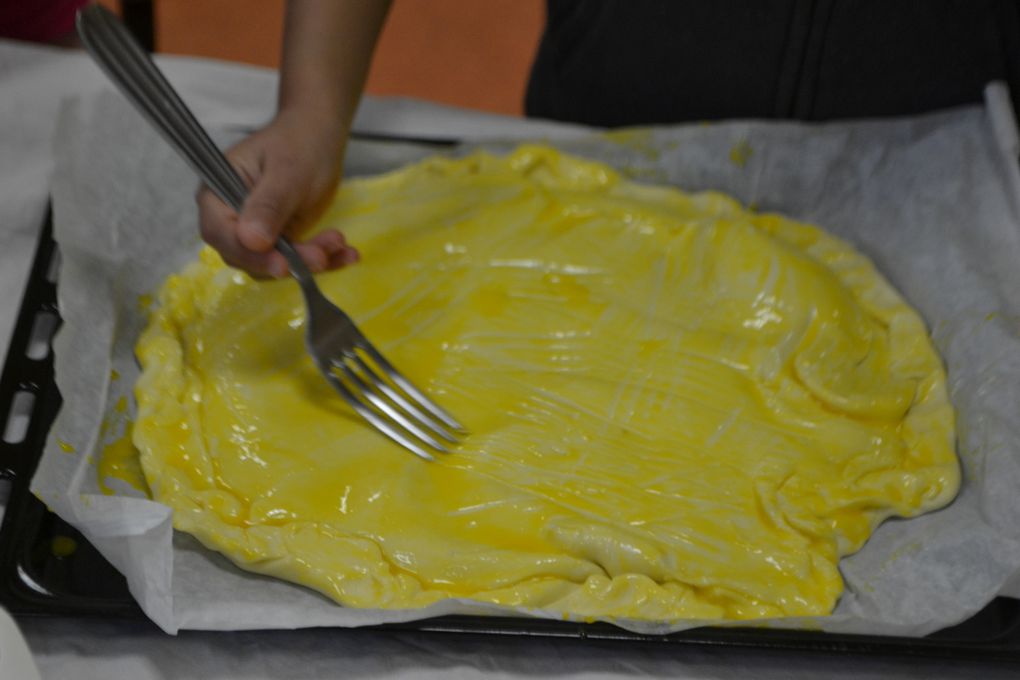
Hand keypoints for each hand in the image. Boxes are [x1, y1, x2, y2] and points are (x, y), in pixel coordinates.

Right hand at [197, 109, 359, 277]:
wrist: (320, 135)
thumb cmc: (298, 143)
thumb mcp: (287, 171)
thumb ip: (268, 205)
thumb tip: (251, 240)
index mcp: (217, 194)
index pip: (221, 233)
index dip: (250, 254)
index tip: (282, 265)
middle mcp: (230, 217)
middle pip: (248, 255)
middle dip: (289, 260)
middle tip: (323, 254)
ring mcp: (255, 230)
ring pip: (276, 263)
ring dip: (310, 260)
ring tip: (340, 244)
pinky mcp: (280, 240)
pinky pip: (297, 259)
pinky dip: (324, 259)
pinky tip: (348, 255)